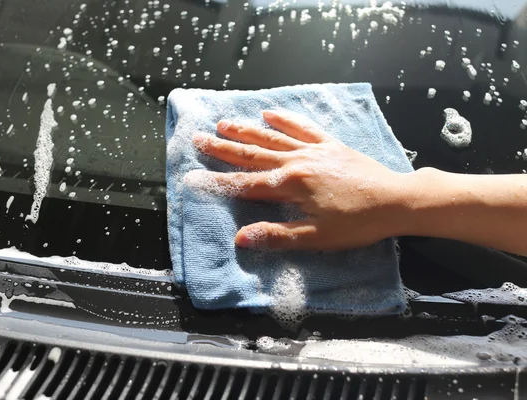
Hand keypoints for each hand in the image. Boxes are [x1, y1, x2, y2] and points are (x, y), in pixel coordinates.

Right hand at [185, 110, 411, 250]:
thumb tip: (241, 238)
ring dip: (245, 130)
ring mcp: (313, 150)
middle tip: (198, 138)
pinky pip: (302, 128)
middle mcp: (296, 162)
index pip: (244, 184)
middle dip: (223, 147)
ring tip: (223, 122)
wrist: (396, 200)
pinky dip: (284, 120)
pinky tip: (269, 113)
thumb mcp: (316, 237)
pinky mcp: (329, 145)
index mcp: (290, 185)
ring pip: (271, 138)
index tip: (192, 177)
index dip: (216, 182)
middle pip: (252, 154)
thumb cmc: (357, 223)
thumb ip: (277, 235)